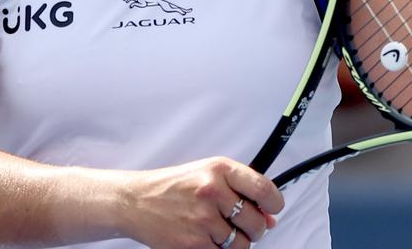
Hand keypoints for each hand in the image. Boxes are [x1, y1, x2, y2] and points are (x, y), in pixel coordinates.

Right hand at [119, 157, 282, 248]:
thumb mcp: (207, 176)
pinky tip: (206, 239)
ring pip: (241, 244)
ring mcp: (203, 219)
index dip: (274, 203)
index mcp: (219, 170)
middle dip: (253, 229)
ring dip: (235, 243)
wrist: (136, 202)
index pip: (264, 188)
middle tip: (240, 225)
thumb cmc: (172, 187)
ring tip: (216, 231)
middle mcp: (212, 192)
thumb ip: (240, 191)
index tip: (272, 208)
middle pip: (256, 223)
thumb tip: (270, 218)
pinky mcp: (193, 244)